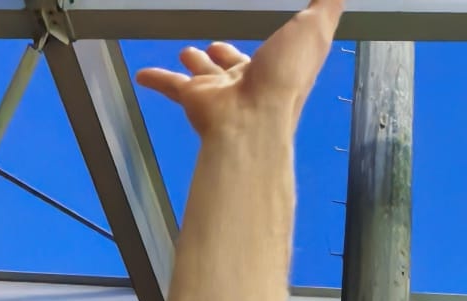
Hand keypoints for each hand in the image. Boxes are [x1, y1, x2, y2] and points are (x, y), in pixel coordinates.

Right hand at [137, 0, 343, 134]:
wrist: (252, 123)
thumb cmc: (284, 78)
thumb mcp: (313, 31)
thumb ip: (325, 7)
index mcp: (277, 69)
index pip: (269, 53)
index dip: (267, 42)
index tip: (260, 30)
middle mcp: (249, 83)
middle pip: (234, 66)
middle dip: (224, 57)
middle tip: (213, 48)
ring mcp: (221, 93)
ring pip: (204, 76)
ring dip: (196, 66)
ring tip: (186, 52)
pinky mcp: (196, 100)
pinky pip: (171, 87)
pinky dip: (157, 80)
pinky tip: (142, 75)